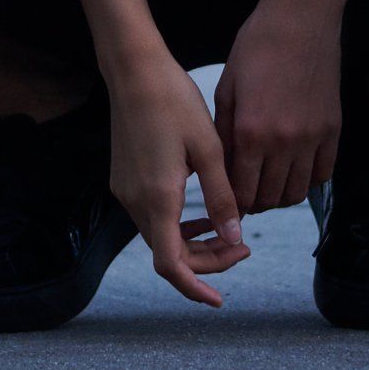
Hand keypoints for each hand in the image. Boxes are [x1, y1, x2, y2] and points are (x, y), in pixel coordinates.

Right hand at [106, 50, 250, 306]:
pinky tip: (203, 212)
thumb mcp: (209, 148)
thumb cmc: (173, 101)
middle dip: (206, 260)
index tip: (219, 300)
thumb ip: (222, 196)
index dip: (195, 287)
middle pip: (168, 254)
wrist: (134, 69)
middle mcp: (135, 201)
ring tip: (230, 233)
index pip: (171, 265)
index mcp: (158, 198)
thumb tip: (234, 236)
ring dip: (194, 242)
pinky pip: (153, 216)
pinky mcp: (125, 179)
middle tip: (244, 249)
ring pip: (161, 236)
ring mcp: (126, 191)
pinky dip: (179, 224)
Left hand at [215, 0, 342, 213]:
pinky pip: (324, 173)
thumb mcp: (227, 90)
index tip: (229, 200)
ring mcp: (313, 138)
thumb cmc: (256, 49)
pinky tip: (295, 167)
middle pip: (271, 198)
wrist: (299, 20)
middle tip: (248, 194)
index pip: (243, 192)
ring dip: (281, 195)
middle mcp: (284, 142)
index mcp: (251, 132)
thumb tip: (222, 170)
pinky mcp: (334, 129)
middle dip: (256, 202)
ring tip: (270, 183)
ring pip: (298, 192)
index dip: (234, 202)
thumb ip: (225, 135)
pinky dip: (308, 179)